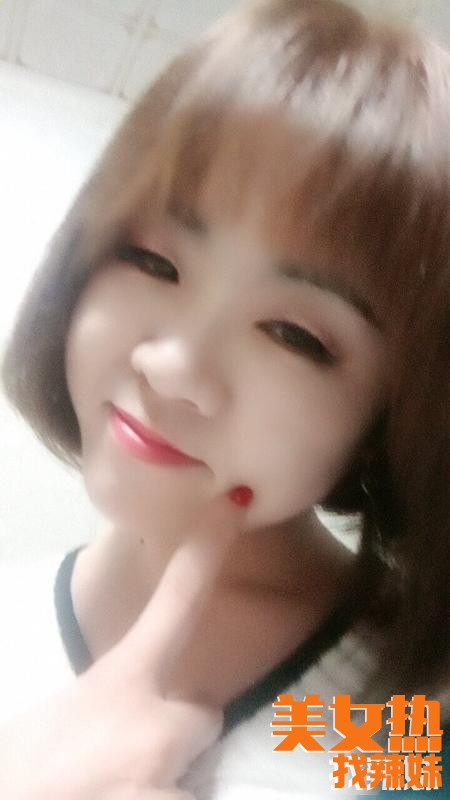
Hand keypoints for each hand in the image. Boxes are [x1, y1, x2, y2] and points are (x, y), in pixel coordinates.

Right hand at [0, 491, 251, 799]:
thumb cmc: (21, 773)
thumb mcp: (61, 719)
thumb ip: (108, 703)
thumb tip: (132, 713)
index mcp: (118, 686)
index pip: (175, 604)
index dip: (208, 552)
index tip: (234, 505)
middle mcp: (153, 728)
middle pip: (202, 718)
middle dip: (178, 733)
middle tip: (127, 758)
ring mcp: (165, 781)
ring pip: (199, 772)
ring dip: (170, 779)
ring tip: (120, 787)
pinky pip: (197, 799)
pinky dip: (169, 799)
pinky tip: (126, 798)